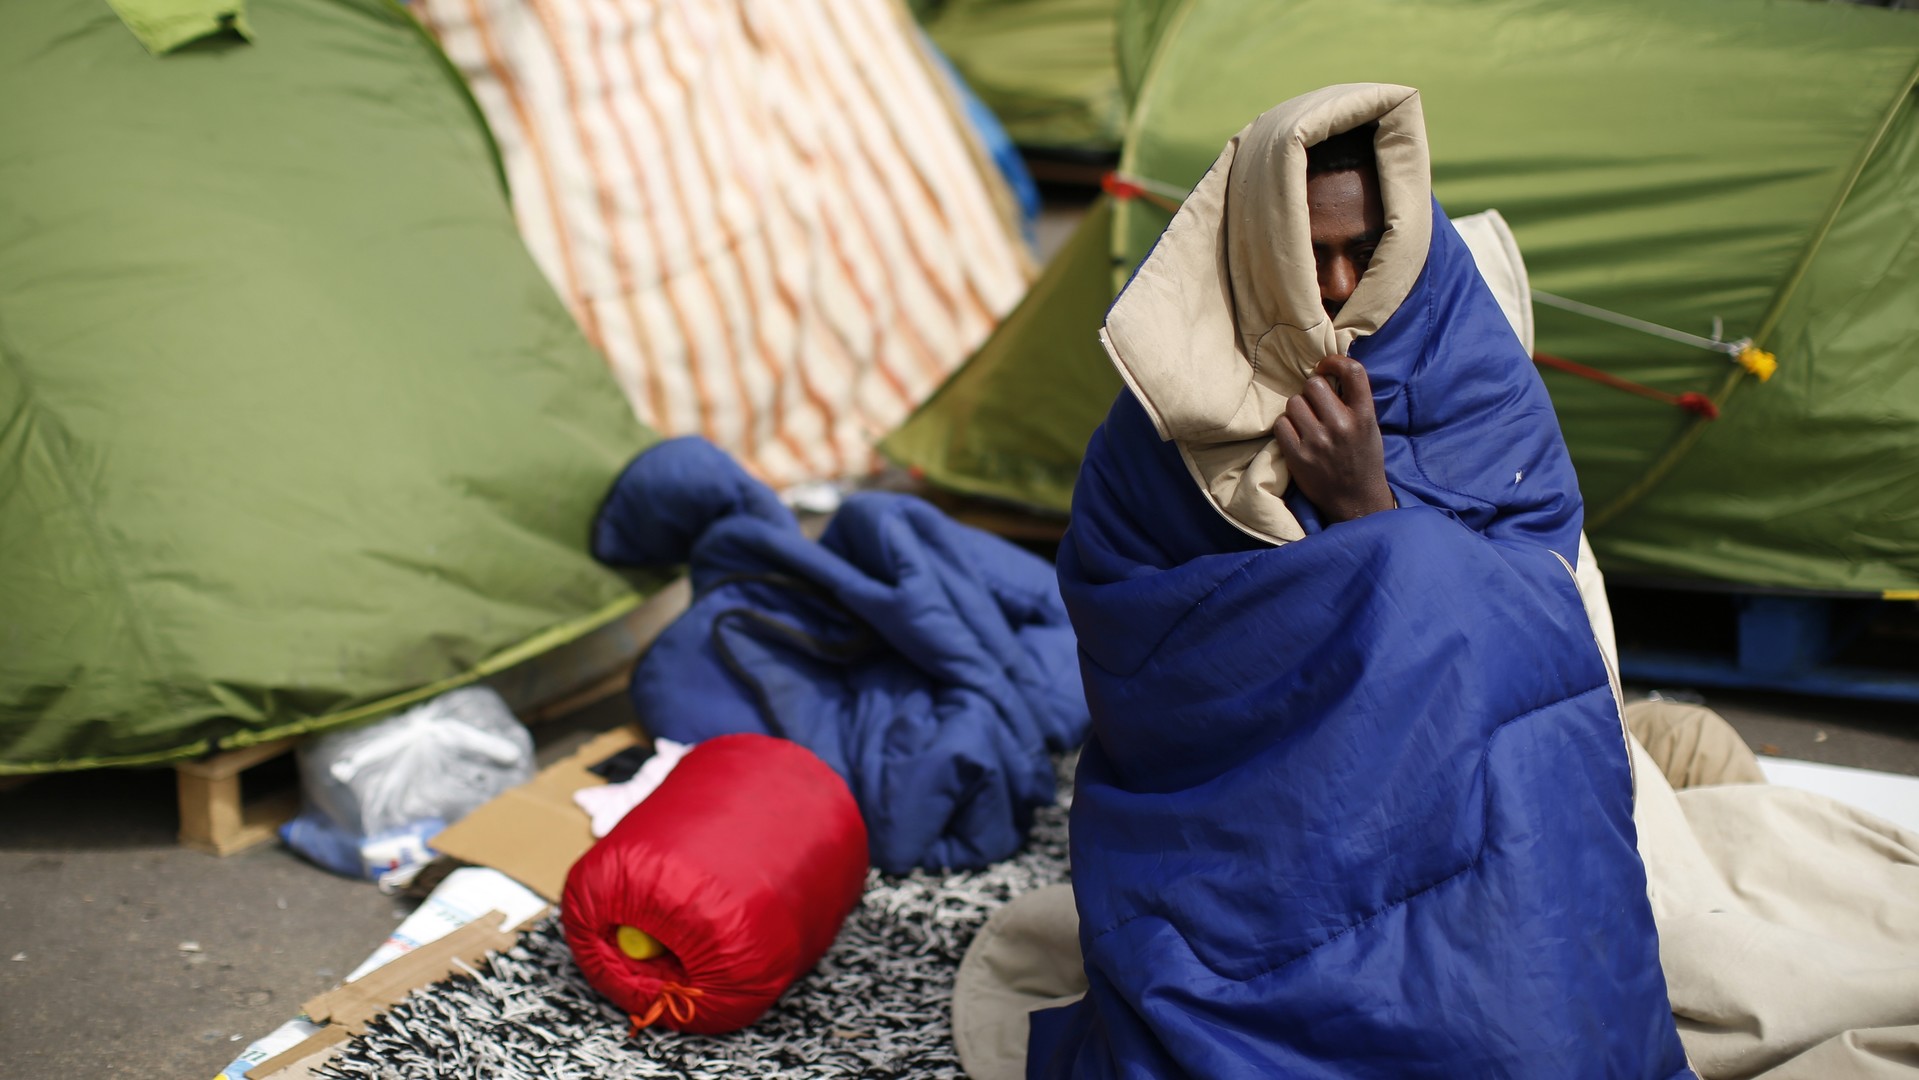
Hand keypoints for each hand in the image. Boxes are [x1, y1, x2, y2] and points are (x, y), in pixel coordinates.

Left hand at [1273, 355, 1394, 524]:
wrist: (1356, 501)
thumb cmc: (1362, 460)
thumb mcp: (1370, 427)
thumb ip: (1353, 402)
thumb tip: (1327, 373)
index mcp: (1364, 416)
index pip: (1353, 371)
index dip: (1335, 361)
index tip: (1326, 367)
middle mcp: (1342, 426)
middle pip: (1313, 384)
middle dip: (1312, 392)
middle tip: (1316, 405)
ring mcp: (1318, 442)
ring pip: (1294, 402)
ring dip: (1298, 409)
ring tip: (1307, 423)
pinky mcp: (1297, 456)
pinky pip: (1281, 423)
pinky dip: (1286, 426)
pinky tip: (1297, 435)